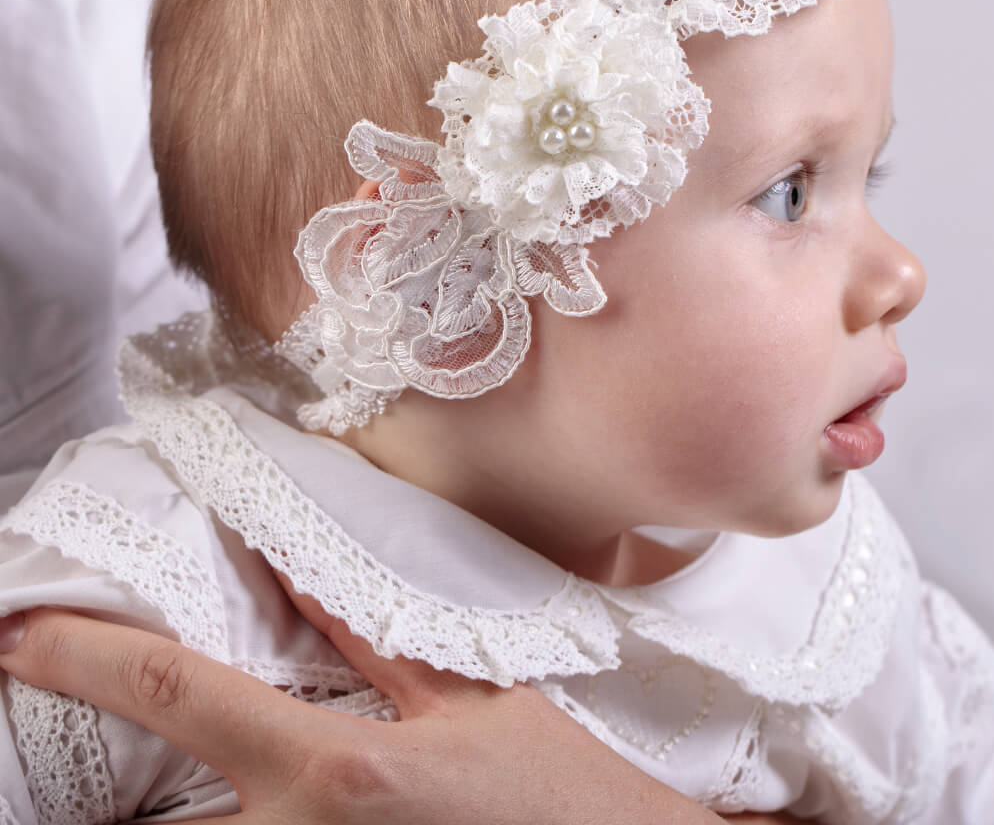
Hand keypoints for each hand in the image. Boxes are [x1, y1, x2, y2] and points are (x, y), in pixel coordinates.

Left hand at [0, 605, 806, 823]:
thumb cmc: (558, 793)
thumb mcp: (472, 699)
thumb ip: (373, 643)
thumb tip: (298, 575)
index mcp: (336, 769)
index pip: (182, 696)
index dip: (87, 658)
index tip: (20, 636)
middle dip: (85, 798)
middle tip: (53, 721)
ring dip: (148, 823)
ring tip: (125, 792)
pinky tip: (219, 808)